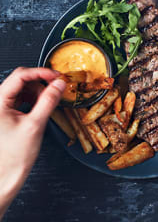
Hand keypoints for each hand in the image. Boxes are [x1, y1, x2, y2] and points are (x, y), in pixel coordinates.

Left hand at [0, 67, 65, 218]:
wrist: (4, 176)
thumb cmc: (13, 156)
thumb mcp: (36, 124)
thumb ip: (49, 101)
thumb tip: (59, 84)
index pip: (21, 75)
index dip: (41, 73)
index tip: (56, 76)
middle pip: (21, 81)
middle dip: (41, 83)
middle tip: (57, 87)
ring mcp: (0, 109)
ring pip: (22, 89)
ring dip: (38, 92)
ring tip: (47, 103)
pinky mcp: (5, 114)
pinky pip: (21, 99)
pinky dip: (33, 100)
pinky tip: (40, 108)